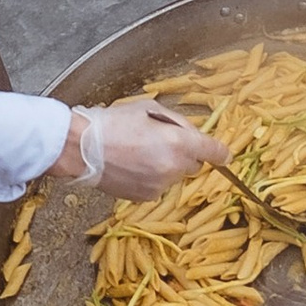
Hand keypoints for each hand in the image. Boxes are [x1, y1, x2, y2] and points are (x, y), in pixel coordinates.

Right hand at [56, 100, 227, 192]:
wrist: (81, 148)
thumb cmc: (113, 122)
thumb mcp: (148, 109)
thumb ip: (177, 121)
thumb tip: (193, 133)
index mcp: (178, 142)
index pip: (213, 151)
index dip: (220, 153)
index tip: (224, 155)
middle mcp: (174, 167)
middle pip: (194, 164)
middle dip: (183, 154)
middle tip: (159, 142)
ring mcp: (160, 185)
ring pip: (175, 175)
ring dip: (166, 166)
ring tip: (138, 153)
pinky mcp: (146, 197)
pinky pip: (158, 186)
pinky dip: (151, 177)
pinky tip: (131, 166)